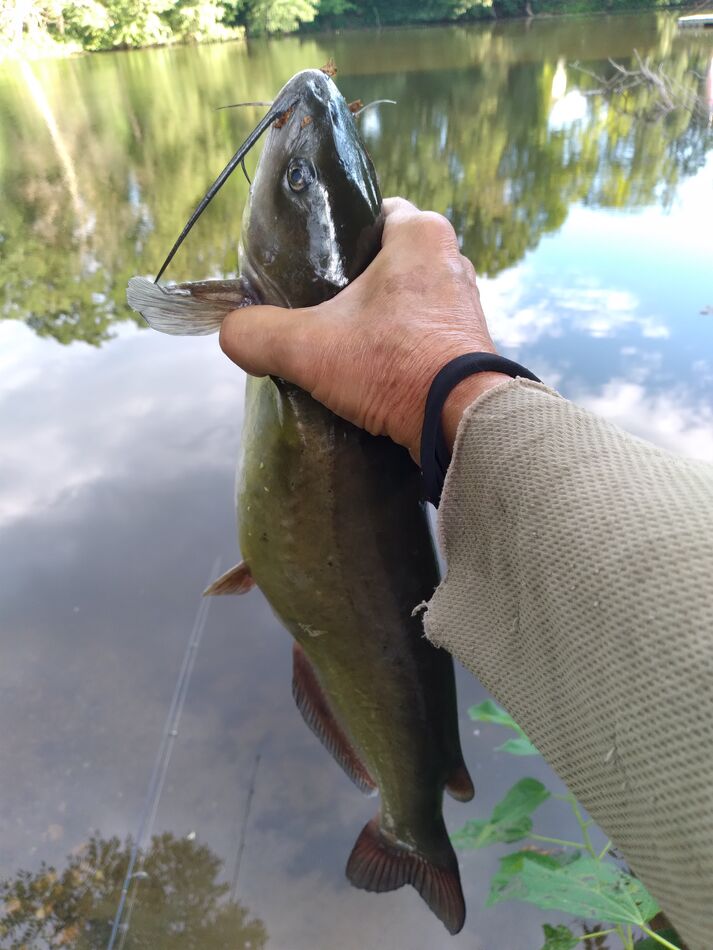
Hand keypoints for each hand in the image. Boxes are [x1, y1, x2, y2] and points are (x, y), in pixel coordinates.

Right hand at [220, 197, 508, 460]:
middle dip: (357, 282)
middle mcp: (452, 259)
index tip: (313, 266)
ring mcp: (468, 303)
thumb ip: (257, 334)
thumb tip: (232, 335)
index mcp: (421, 233)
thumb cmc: (391, 365)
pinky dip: (403, 345)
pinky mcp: (472, 343)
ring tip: (345, 344)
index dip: (338, 235)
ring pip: (409, 297)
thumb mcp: (307, 347)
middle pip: (388, 258)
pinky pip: (427, 331)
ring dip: (381, 317)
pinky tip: (377, 368)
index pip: (373, 212)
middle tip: (321, 309)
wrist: (459, 422)